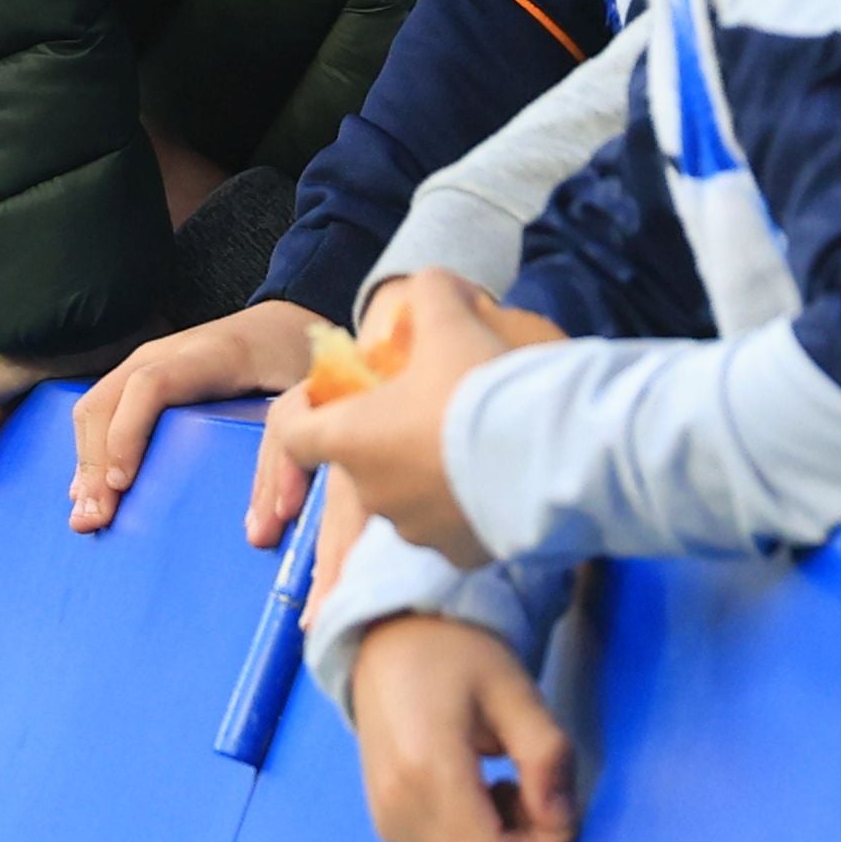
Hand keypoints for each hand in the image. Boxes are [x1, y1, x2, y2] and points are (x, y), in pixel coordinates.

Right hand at [65, 298, 317, 538]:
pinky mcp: (140, 376)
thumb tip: (262, 522)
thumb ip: (281, 445)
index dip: (127, 435)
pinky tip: (89, 487)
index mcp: (207, 355)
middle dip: (93, 462)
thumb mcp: (299, 397)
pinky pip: (102, 409)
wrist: (283, 324)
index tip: (121, 485)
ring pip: (95, 406)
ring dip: (85, 461)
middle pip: (105, 400)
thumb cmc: (292, 361)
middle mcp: (164, 354)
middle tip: (94, 517)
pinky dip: (91, 451)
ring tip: (85, 513)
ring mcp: (146, 362)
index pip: (148, 387)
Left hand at [264, 270, 534, 568]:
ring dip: (425, 474)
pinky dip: (463, 505)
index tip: (332, 397)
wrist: (544, 455)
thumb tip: (432, 287)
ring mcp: (416, 530)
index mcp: (350, 439)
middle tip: (426, 411)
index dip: (307, 413)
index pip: (296, 434)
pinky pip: (451, 526)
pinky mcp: (460, 554)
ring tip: (469, 445)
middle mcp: (372, 492)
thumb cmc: (476, 386)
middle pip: (360, 464)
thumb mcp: (447, 318)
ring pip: (407, 497)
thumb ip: (429, 294)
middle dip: (386, 438)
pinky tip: (494, 479)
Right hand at [342, 612, 577, 841]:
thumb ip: (547, 755)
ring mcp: (387, 821)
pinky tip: (484, 797)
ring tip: (511, 789)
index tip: (563, 808)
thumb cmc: (457, 655)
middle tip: (539, 795)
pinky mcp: (387, 826)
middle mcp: (398, 808)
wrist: (390, 640)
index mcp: (425, 769)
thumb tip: (562, 820)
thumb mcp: (516, 690)